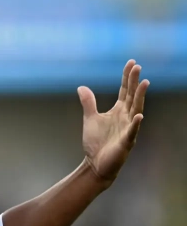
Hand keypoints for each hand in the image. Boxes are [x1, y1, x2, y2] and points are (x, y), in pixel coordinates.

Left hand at [78, 60, 148, 184]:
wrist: (95, 163)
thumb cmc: (96, 142)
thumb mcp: (90, 118)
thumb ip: (88, 102)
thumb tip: (81, 87)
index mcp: (118, 111)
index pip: (124, 91)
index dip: (127, 77)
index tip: (131, 63)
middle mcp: (126, 117)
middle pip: (131, 96)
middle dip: (134, 82)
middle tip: (137, 67)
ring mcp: (127, 129)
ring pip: (135, 110)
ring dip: (139, 97)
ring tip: (144, 83)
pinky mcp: (125, 142)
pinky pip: (132, 132)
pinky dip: (135, 124)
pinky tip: (139, 116)